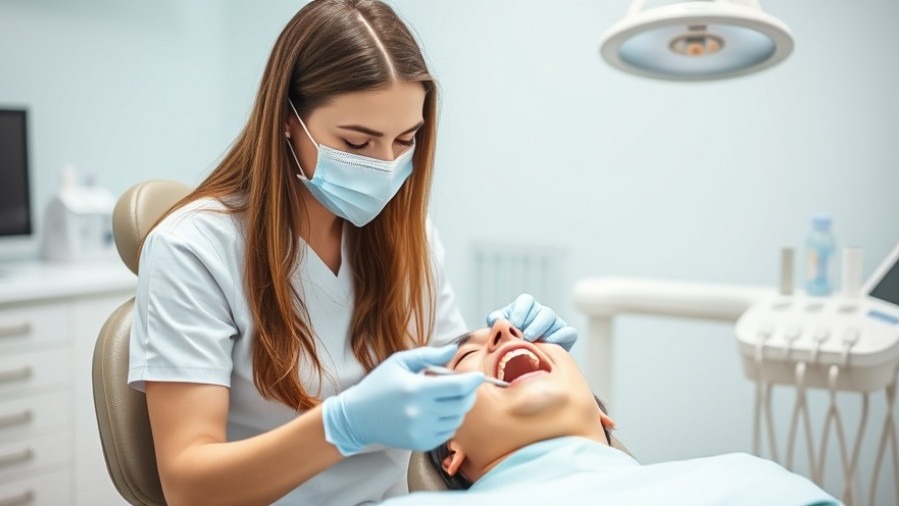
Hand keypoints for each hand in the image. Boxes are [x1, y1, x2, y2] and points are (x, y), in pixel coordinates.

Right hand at [321, 345, 483, 454]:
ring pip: (457, 419)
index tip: (478, 376)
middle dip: (469, 393)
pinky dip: (449, 422)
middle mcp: (420, 413)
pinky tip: (438, 412)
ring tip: (446, 398)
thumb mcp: (400, 361)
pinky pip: (448, 433)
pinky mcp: (420, 443)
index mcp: (416, 389)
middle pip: (462, 404)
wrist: (357, 417)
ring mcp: (420, 431)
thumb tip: (454, 349)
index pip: (458, 387)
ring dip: (459, 408)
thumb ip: (429, 354)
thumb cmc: (379, 385)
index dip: (473, 381)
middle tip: (465, 386)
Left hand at [487, 293, 576, 350]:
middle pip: (542, 311)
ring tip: (533, 341)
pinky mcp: (566, 336)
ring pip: (553, 319)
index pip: (526, 301)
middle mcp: (542, 313)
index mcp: (526, 308)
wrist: (527, 362)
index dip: (521, 311)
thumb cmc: (512, 343)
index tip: (514, 323)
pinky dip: (560, 337)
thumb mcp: (501, 332)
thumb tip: (495, 320)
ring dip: (543, 329)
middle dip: (533, 323)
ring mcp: (555, 323)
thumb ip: (496, 323)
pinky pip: (569, 332)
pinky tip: (549, 345)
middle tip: (525, 336)